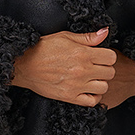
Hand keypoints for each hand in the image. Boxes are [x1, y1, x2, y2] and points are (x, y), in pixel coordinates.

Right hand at [11, 27, 134, 108]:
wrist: (23, 65)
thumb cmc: (42, 48)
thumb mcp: (65, 36)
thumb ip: (87, 37)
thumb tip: (105, 32)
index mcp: (83, 54)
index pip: (111, 57)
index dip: (108, 56)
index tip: (101, 56)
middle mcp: (82, 71)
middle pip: (110, 72)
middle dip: (105, 68)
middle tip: (96, 66)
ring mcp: (77, 86)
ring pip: (104, 87)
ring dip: (100, 82)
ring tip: (92, 78)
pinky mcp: (69, 97)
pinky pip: (92, 102)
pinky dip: (93, 96)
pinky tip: (87, 89)